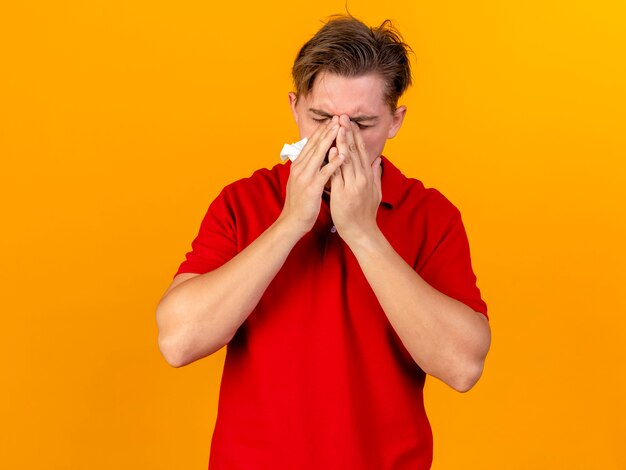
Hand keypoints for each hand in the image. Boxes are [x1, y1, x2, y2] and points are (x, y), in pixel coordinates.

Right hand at [278, 116, 343, 235]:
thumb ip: (308, 167)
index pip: (311, 143)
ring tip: (341, 129)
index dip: (322, 131)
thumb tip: (315, 156)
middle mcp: (300, 167)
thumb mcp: (301, 180)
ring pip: (319, 154)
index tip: (333, 120)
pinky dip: (334, 163)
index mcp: (298, 165)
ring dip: (330, 140)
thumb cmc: (300, 202)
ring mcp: (305, 177)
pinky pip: (324, 172)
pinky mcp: (312, 187)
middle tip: (338, 118)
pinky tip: (343, 155)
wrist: (292, 221)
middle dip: (327, 130)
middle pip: (315, 144)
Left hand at [329, 115, 382, 244]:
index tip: (350, 122)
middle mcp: (362, 178)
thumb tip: (377, 160)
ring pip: (347, 159)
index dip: (355, 136)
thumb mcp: (375, 192)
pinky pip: (338, 174)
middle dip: (348, 132)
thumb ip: (375, 175)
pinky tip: (331, 150)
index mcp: (368, 177)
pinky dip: (335, 161)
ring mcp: (353, 185)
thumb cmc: (365, 213)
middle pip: (354, 151)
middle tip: (342, 116)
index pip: (361, 151)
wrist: (361, 232)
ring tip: (337, 126)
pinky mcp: (343, 194)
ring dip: (341, 141)